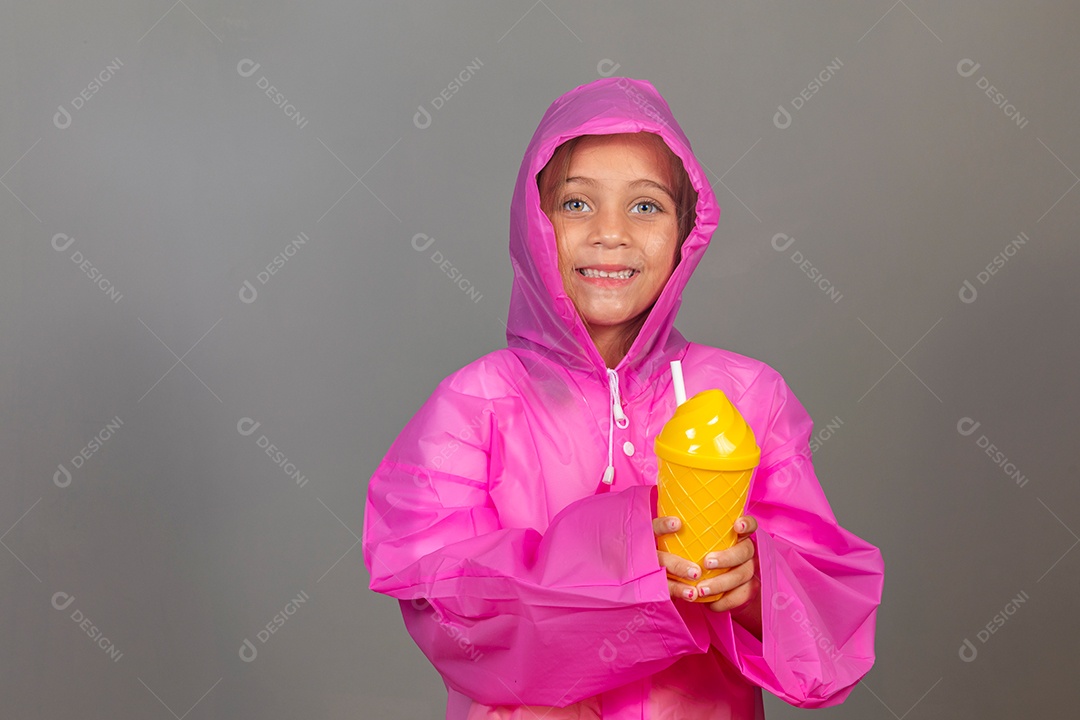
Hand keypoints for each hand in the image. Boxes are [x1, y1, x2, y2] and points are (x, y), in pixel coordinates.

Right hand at [652, 516, 703, 601]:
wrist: (652, 568)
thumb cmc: (674, 544)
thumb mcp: (675, 535)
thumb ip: (690, 529)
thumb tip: (729, 522)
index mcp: (650, 536)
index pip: (653, 528)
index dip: (663, 525)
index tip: (678, 524)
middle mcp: (647, 553)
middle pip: (658, 558)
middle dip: (676, 565)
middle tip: (696, 573)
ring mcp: (647, 570)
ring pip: (659, 579)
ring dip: (677, 586)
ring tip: (693, 593)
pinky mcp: (652, 584)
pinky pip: (663, 590)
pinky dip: (678, 593)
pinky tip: (692, 596)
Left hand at [698, 516, 761, 637]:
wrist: (713, 584)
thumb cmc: (698, 555)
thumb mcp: (696, 544)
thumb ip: (693, 537)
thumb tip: (673, 525)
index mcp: (738, 535)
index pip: (750, 524)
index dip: (747, 524)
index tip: (736, 526)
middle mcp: (748, 550)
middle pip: (745, 551)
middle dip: (727, 557)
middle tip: (707, 563)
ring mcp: (751, 569)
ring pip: (743, 575)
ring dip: (722, 583)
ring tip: (701, 589)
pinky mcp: (749, 589)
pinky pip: (741, 596)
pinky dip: (726, 601)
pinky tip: (711, 605)